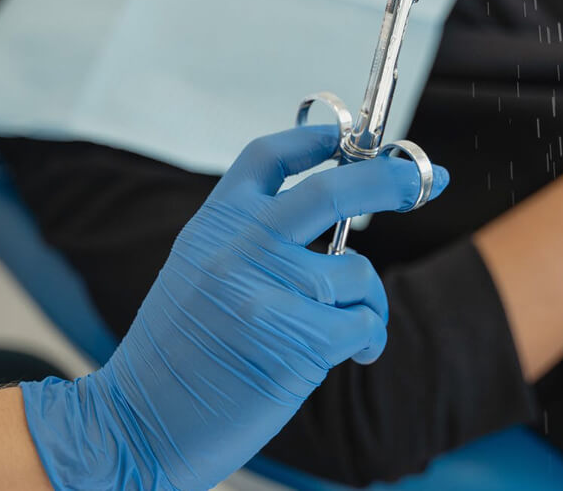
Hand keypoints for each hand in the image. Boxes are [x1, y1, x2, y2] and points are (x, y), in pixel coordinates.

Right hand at [20, 125, 448, 490]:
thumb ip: (247, 237)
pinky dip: (369, 340)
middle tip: (424, 180)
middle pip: (333, 191)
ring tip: (348, 331)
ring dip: (369, 302)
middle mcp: (240, 249)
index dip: (320, 137)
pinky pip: (365, 324)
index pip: (270, 157)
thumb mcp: (196, 272)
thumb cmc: (177, 356)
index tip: (356, 137)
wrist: (138, 425)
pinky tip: (353, 355)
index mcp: (213, 225)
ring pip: (359, 273)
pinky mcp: (298, 341)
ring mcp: (269, 293)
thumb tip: (326, 208)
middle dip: (390, 179)